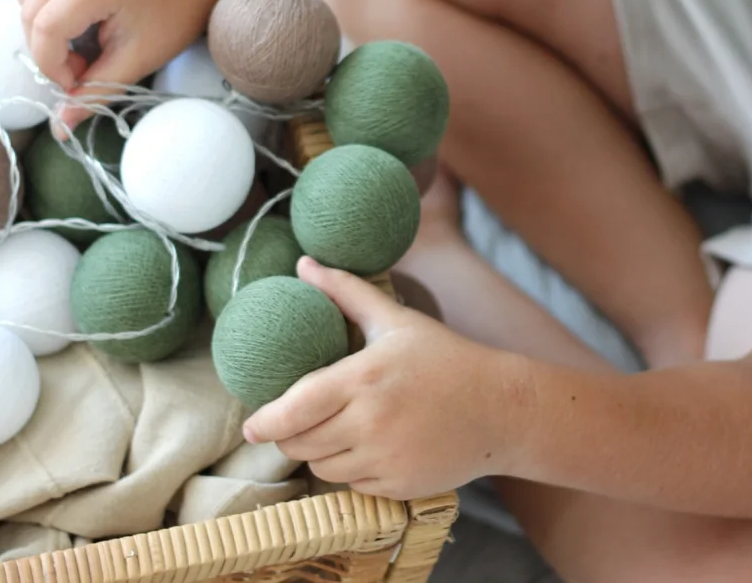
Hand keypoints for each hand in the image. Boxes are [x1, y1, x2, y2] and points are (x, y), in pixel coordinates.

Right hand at [16, 0, 228, 128]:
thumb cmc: (178, 14)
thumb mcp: (141, 57)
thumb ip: (98, 90)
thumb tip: (59, 131)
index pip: (46, 26)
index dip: (51, 63)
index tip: (75, 82)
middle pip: (30, 10)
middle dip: (48, 49)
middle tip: (85, 66)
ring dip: (44, 28)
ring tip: (87, 43)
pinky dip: (49, 6)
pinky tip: (83, 20)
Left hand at [243, 257, 524, 499]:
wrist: (499, 408)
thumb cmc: (445, 357)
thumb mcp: (396, 319)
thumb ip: (346, 292)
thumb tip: (304, 264)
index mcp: (364, 378)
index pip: (295, 408)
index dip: (266, 421)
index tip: (252, 424)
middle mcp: (369, 423)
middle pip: (300, 443)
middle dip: (291, 433)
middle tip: (299, 418)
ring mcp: (384, 459)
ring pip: (322, 468)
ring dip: (320, 452)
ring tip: (338, 427)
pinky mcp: (397, 487)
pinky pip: (352, 485)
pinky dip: (351, 469)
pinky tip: (371, 445)